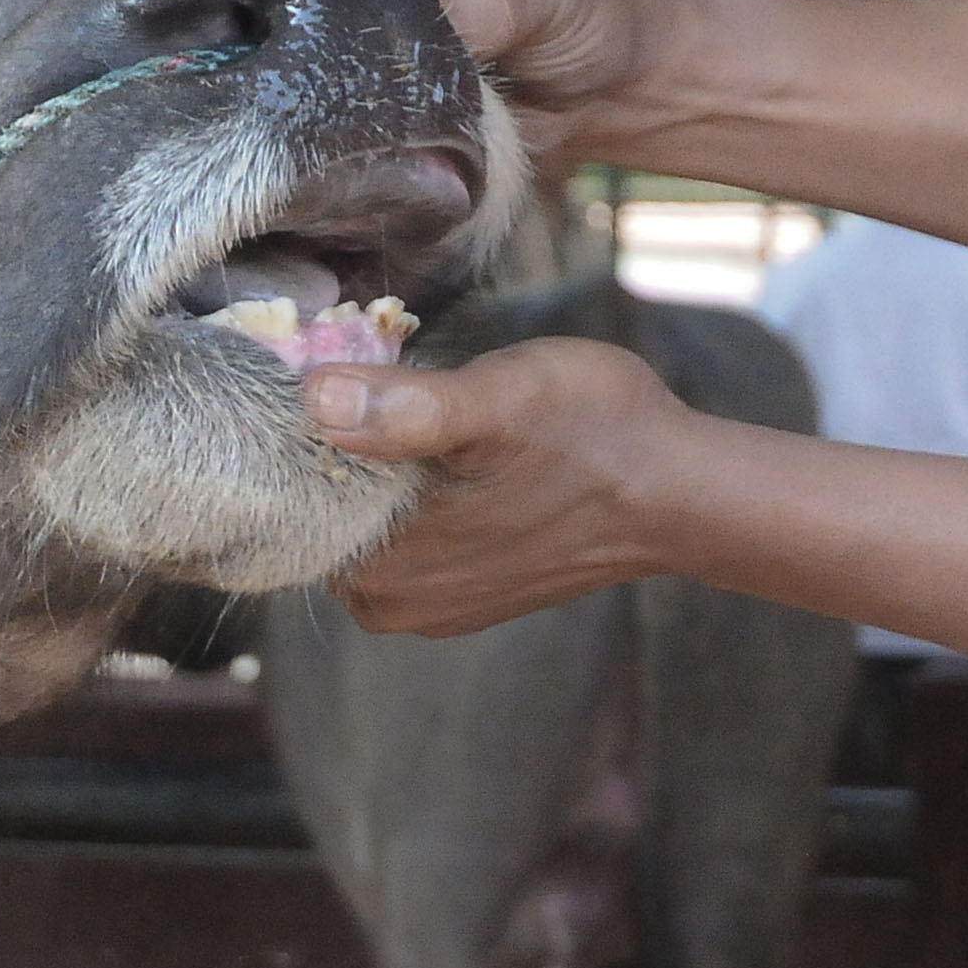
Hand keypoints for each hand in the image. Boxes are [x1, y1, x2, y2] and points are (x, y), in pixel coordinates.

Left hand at [303, 340, 699, 632]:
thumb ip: (405, 408)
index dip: (299, 423)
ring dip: (372, 463)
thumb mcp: (499, 401)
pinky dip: (407, 491)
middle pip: (321, 507)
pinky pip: (400, 536)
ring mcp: (428, 604)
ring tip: (411, 401)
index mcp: (384, 566)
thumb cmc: (594, 433)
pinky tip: (442, 447)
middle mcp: (392, 603)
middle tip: (376, 369)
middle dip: (336, 442)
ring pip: (361, 517)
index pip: (290, 492)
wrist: (678, 490)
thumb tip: (317, 400)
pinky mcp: (460, 594)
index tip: (324, 363)